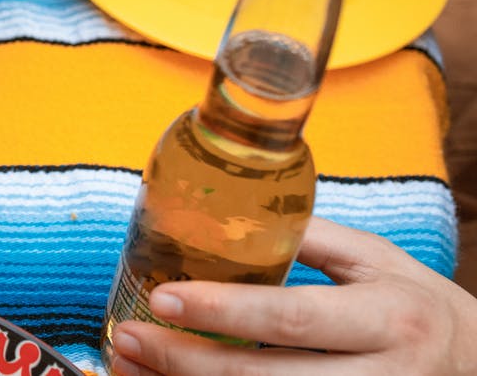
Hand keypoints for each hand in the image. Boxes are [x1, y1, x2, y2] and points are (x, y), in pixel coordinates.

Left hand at [111, 217, 476, 374]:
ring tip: (133, 365)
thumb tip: (225, 211)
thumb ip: (308, 238)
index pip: (292, 317)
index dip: (224, 310)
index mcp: (386, 317)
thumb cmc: (411, 304)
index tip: (162, 297)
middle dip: (186, 361)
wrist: (474, 365)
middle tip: (128, 338)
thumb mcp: (375, 260)